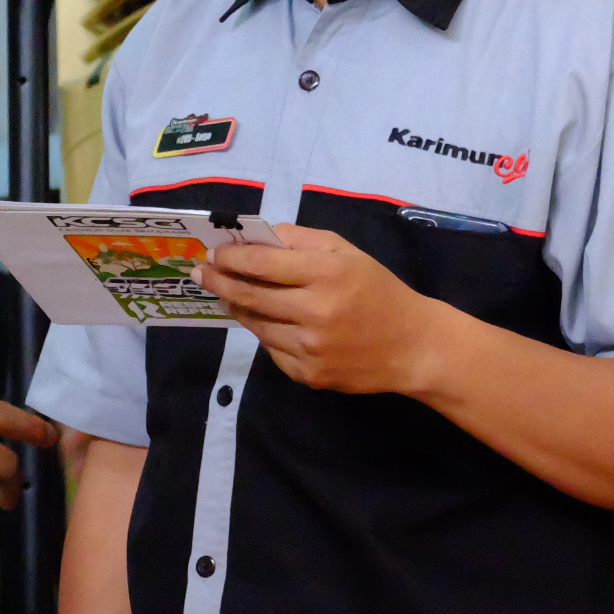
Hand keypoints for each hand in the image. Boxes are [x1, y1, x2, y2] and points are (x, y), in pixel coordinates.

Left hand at [193, 226, 447, 394]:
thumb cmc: (377, 291)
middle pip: (250, 296)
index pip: (262, 264)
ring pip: (256, 325)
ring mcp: (311, 348)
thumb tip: (258, 238)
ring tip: (227, 295)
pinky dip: (264, 333)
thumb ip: (302, 241)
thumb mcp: (347, 253)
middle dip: (219, 282)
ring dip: (237, 308)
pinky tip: (266, 322)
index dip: (231, 258)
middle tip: (201, 273)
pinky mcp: (309, 375)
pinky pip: (272, 350)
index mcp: (327, 274)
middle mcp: (316, 312)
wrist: (413, 346)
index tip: (213, 253)